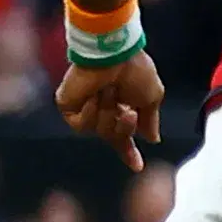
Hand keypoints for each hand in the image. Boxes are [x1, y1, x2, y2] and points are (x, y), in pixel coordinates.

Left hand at [54, 52, 164, 172]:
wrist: (112, 54)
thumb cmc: (135, 70)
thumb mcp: (152, 97)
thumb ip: (150, 120)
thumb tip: (153, 138)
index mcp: (124, 107)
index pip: (125, 136)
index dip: (130, 152)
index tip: (137, 167)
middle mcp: (104, 110)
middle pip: (115, 137)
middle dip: (124, 127)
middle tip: (127, 110)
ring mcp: (86, 109)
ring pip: (100, 132)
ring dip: (108, 114)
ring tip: (109, 92)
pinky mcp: (69, 107)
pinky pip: (83, 125)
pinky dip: (91, 113)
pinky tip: (94, 97)